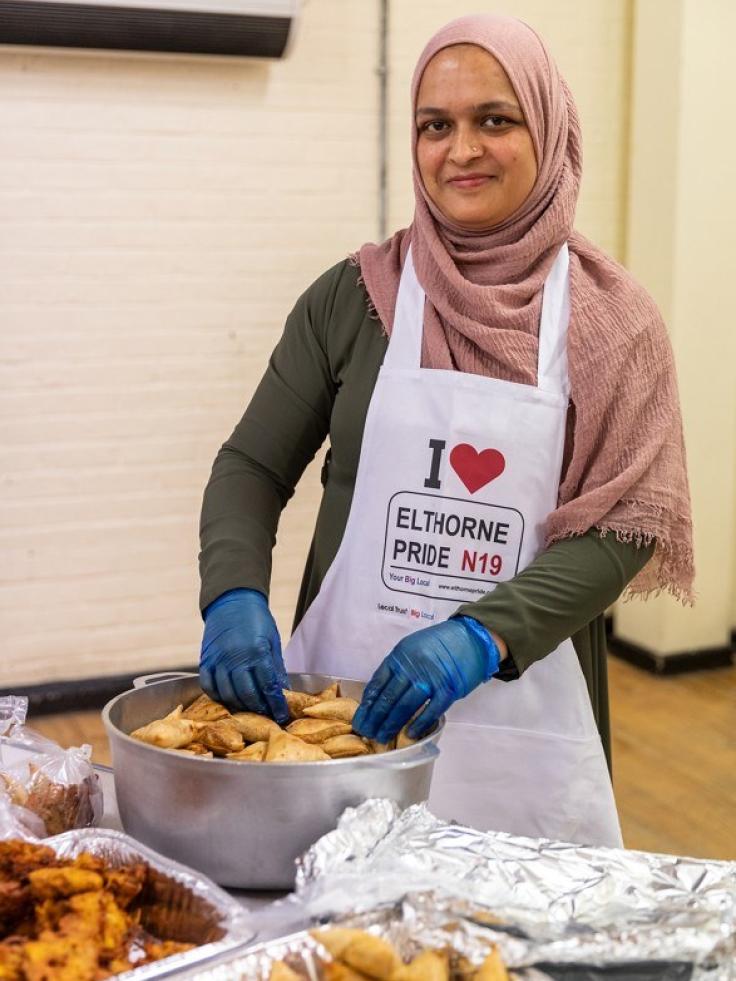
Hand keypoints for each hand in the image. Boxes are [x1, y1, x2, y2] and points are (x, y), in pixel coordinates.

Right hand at [199, 588, 289, 723]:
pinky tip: (229, 700)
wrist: (232, 600)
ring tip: (251, 711)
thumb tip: (284, 692)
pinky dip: (218, 697)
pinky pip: (209, 686)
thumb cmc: (257, 619)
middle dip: (259, 709)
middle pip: (247, 694)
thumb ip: (276, 667)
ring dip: (240, 706)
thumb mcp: (272, 640)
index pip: (268, 686)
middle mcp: (235, 658)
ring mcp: (218, 660)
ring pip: (227, 694)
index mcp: (256, 651)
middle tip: (267, 716)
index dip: (276, 704)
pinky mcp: (205, 660)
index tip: (282, 716)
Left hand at [352, 616, 500, 742]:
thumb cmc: (439, 644)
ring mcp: (431, 679)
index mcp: (400, 656)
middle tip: (366, 733)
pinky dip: (419, 724)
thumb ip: (397, 668)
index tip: (360, 719)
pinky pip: (431, 710)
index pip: (377, 683)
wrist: (470, 638)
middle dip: (375, 718)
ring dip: (392, 724)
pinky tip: (409, 734)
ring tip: (382, 737)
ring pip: (405, 706)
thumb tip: (381, 694)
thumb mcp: (411, 648)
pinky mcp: (449, 689)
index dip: (367, 704)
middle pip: (388, 697)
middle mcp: (412, 667)